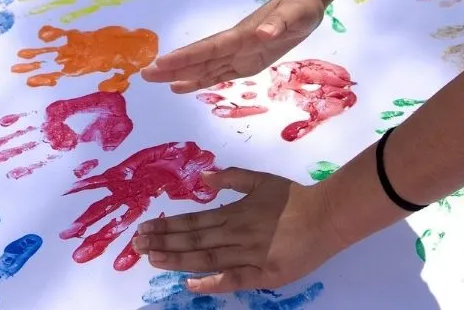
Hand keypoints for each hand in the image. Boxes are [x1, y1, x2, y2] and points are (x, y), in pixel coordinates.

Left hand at [131, 169, 347, 293]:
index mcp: (235, 212)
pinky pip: (234, 279)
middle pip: (194, 239)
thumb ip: (231, 179)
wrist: (327, 216)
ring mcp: (249, 254)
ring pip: (207, 257)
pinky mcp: (264, 274)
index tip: (144, 229)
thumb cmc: (294, 198)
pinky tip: (190, 284)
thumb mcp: (261, 180)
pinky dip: (212, 283)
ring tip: (152, 259)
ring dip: (177, 259)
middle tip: (136, 245)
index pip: (193, 221)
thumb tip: (202, 178)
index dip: (167, 226)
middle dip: (163, 242)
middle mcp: (237, 233)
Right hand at [140, 0, 323, 91]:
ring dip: (181, 74)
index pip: (208, 48)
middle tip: (145, 75)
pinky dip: (199, 80)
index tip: (161, 63)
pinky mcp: (245, 62)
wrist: (302, 5)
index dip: (186, 57)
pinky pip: (217, 72)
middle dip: (173, 66)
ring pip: (204, 66)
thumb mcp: (295, 15)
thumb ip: (277, 24)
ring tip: (156, 82)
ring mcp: (237, 53)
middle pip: (198, 57)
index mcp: (241, 34)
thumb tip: (261, 33)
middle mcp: (233, 45)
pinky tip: (182, 87)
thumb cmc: (299, 9)